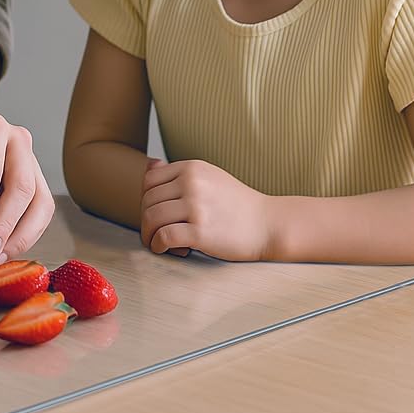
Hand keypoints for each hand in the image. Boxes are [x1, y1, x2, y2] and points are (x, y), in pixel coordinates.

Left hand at [140, 159, 273, 260]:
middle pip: (148, 200)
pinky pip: (164, 236)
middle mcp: (191, 183)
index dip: (145, 199)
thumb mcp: (209, 177)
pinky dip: (158, 245)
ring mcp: (196, 206)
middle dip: (146, 220)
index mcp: (191, 168)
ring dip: (149, 234)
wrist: (268, 224)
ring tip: (157, 243)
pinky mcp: (201, 231)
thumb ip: (179, 173)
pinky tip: (164, 249)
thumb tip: (149, 163)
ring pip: (152, 218)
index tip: (153, 213)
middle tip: (154, 233)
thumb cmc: (237, 204)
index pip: (149, 180)